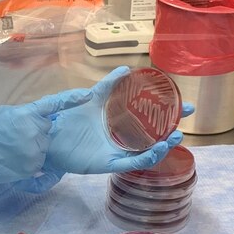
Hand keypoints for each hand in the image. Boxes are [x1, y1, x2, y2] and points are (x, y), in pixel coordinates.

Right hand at [0, 88, 91, 185]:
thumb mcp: (4, 113)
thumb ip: (25, 113)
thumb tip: (37, 115)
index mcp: (27, 114)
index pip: (54, 104)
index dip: (72, 99)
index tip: (88, 95)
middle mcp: (34, 131)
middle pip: (47, 128)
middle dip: (37, 130)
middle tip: (17, 134)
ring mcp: (35, 150)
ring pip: (44, 144)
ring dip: (34, 145)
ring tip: (14, 148)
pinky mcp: (33, 166)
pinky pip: (40, 160)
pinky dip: (31, 159)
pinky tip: (15, 158)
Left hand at [44, 67, 193, 174]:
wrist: (45, 139)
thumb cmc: (64, 119)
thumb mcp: (87, 98)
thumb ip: (105, 85)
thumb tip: (126, 71)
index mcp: (117, 120)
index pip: (146, 115)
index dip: (165, 109)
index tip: (182, 101)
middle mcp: (120, 136)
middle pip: (152, 133)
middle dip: (173, 125)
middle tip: (188, 113)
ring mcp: (115, 150)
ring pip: (147, 151)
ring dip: (164, 144)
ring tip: (176, 135)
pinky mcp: (108, 163)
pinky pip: (131, 162)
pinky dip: (146, 157)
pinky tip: (158, 148)